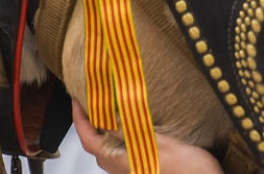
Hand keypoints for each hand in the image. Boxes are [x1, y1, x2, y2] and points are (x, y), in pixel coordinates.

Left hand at [72, 101, 224, 173]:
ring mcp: (131, 168)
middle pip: (96, 143)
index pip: (88, 138)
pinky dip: (120, 133)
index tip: (76, 99)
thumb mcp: (156, 142)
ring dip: (106, 127)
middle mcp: (120, 167)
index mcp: (119, 161)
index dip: (79, 118)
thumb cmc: (186, 169)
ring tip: (110, 106)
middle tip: (92, 97)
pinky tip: (131, 122)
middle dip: (90, 120)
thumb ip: (129, 131)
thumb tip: (106, 117)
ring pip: (109, 146)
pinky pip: (123, 148)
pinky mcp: (142, 167)